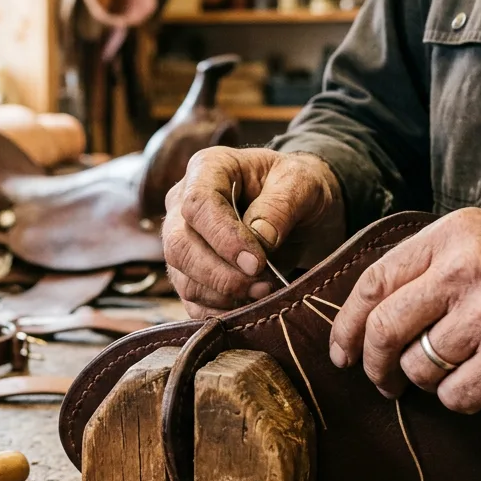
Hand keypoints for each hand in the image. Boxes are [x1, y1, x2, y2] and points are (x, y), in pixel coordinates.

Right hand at [162, 147, 344, 318]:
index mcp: (207, 169)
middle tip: (262, 284)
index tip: (257, 262)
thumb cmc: (297, 188)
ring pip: (182, 278)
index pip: (197, 206)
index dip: (224, 238)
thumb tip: (261, 240)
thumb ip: (281, 205)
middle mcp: (182, 204)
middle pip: (179, 246)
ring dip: (222, 295)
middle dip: (220, 274)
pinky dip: (218, 311)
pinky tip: (248, 305)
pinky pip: (190, 300)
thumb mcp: (301, 183)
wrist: (299, 208)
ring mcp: (181, 240)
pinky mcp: (188, 272)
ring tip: (263, 291)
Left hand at [327, 209, 480, 412]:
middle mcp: (465, 272)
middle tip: (379, 379)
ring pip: (418, 366)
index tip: (341, 351)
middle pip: (385, 329)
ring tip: (445, 374)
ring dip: (422, 381)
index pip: (374, 282)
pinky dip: (458, 398)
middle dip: (372, 363)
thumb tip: (376, 307)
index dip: (348, 324)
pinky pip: (455, 395)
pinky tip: (477, 385)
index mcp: (453, 236)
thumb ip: (436, 261)